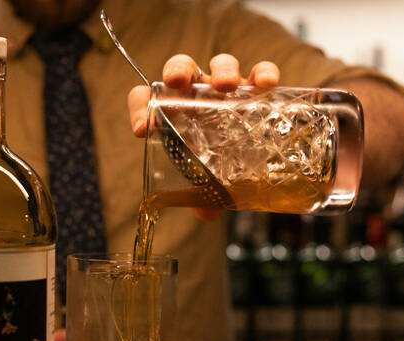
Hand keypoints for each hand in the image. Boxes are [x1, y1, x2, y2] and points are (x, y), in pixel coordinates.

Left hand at [127, 54, 280, 220]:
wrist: (251, 157)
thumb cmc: (216, 163)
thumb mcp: (205, 180)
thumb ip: (204, 195)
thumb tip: (207, 213)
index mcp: (173, 111)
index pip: (145, 98)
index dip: (139, 109)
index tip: (143, 131)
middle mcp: (196, 94)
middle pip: (181, 68)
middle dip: (177, 71)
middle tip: (178, 82)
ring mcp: (226, 87)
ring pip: (220, 65)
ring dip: (222, 70)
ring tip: (226, 85)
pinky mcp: (256, 87)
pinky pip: (258, 73)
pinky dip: (263, 72)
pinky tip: (264, 83)